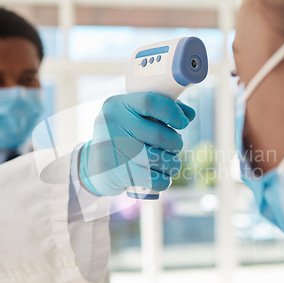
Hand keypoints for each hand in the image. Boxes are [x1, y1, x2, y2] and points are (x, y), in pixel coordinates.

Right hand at [78, 92, 195, 195]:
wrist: (94, 165)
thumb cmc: (123, 136)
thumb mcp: (133, 116)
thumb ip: (161, 110)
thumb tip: (189, 114)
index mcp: (117, 105)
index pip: (150, 101)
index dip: (172, 112)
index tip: (182, 122)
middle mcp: (111, 124)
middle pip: (159, 135)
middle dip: (176, 143)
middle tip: (175, 146)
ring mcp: (111, 150)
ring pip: (159, 160)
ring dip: (173, 164)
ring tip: (170, 163)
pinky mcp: (115, 173)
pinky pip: (153, 180)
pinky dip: (164, 181)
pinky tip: (162, 178)